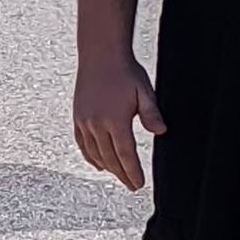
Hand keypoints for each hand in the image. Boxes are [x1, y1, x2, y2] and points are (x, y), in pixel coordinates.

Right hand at [74, 55, 165, 190]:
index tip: (138, 183)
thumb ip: (151, 113)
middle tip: (131, 185)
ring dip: (107, 168)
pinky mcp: (78, 117)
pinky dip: (90, 157)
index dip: (132, 172)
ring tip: (118, 176)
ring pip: (95, 154)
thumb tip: (161, 132)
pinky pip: (82, 144)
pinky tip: (98, 163)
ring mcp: (85, 121)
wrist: (100, 54)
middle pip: (110, 159)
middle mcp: (97, 124)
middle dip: (121, 175)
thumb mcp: (144, 91)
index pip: (126, 155)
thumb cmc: (124, 71)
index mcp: (115, 120)